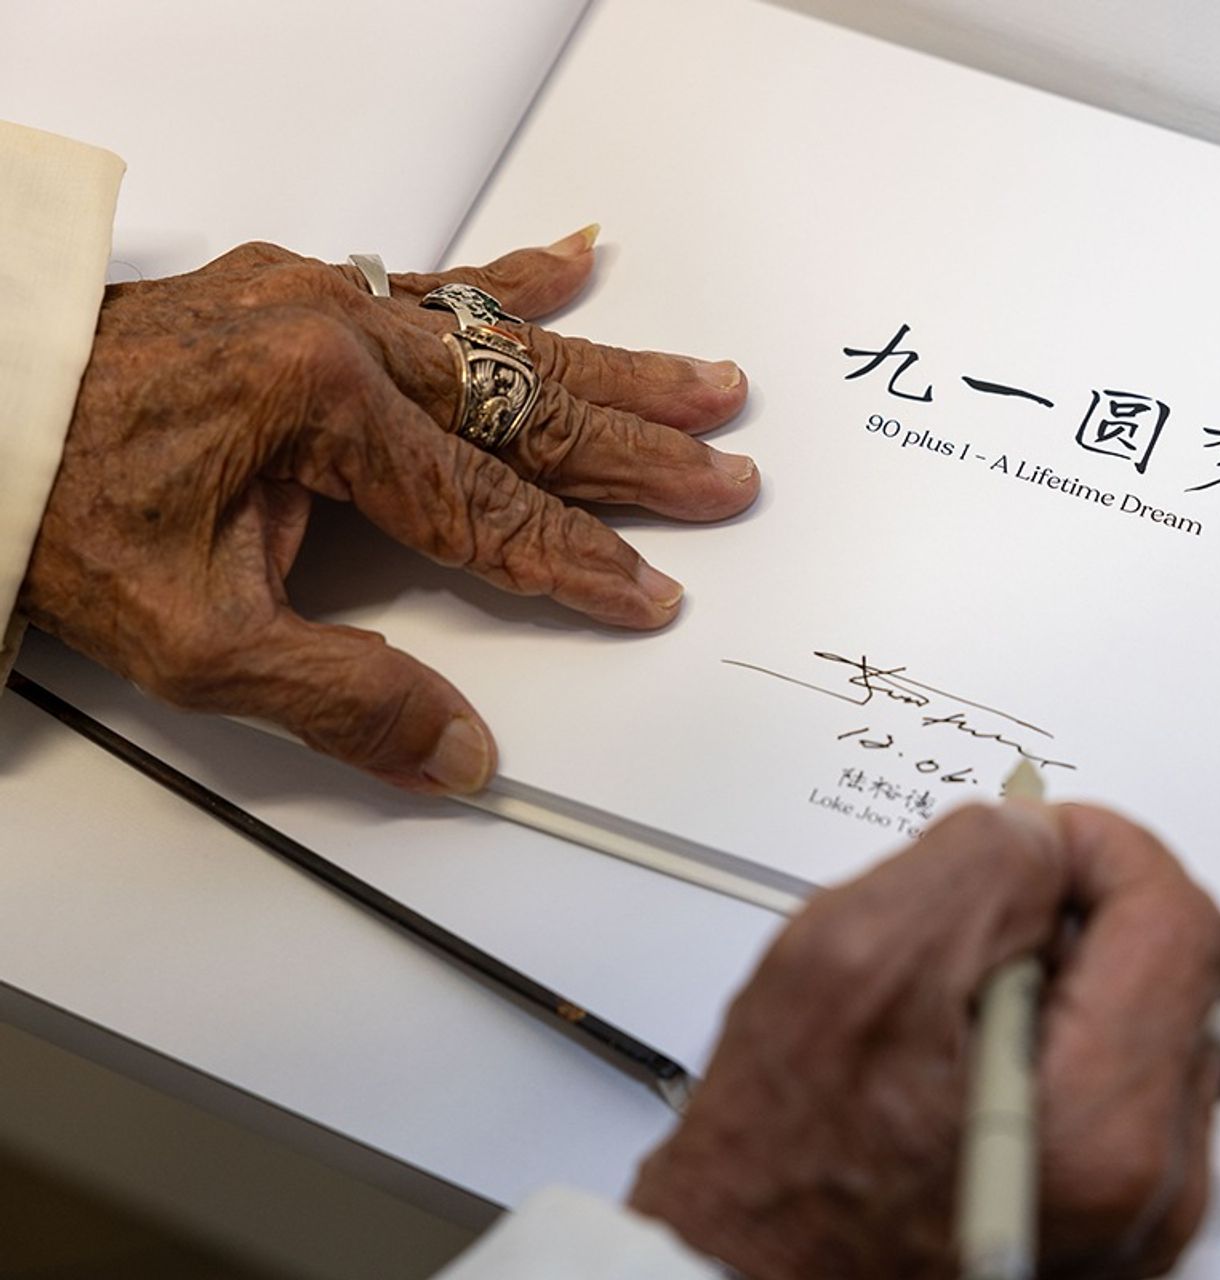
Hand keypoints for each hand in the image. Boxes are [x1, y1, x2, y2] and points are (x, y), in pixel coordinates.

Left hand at [20, 231, 753, 792]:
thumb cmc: (65, 515)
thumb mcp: (198, 643)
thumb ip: (343, 699)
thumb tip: (460, 753)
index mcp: (326, 411)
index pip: (491, 510)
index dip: (579, 563)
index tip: (650, 594)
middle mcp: (341, 336)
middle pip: (527, 409)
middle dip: (638, 451)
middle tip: (727, 474)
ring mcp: (324, 302)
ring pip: (504, 340)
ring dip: (612, 366)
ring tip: (704, 381)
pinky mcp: (302, 292)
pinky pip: (433, 278)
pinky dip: (512, 277)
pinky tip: (578, 257)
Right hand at [629, 803, 1219, 1278]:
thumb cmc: (778, 1170)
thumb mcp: (847, 962)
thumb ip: (972, 865)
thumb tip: (1040, 838)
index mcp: (1101, 1120)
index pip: (1178, 917)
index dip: (1100, 847)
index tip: (1032, 842)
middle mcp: (1148, 1183)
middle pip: (1182, 970)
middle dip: (1084, 915)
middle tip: (979, 925)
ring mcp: (1140, 1213)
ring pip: (1156, 1024)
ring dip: (1073, 981)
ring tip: (960, 1007)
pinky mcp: (1118, 1222)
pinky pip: (1129, 1090)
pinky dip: (1067, 1046)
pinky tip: (975, 1060)